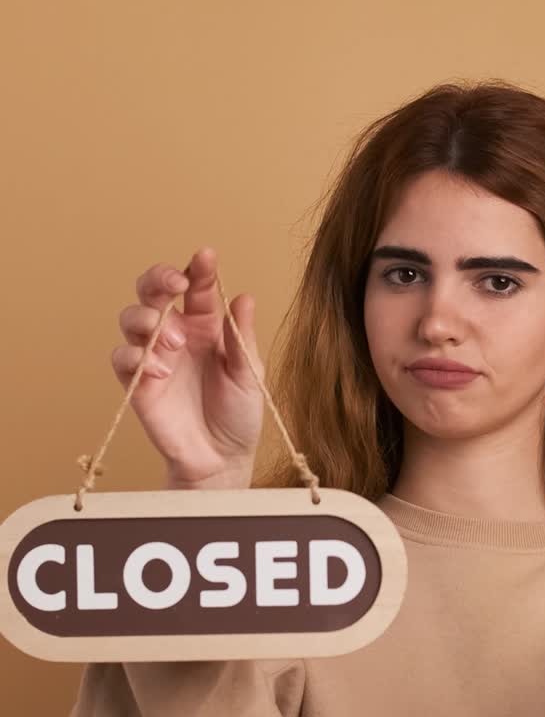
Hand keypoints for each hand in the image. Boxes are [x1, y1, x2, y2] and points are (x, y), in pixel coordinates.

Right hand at [112, 247, 265, 485]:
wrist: (222, 459)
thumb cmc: (238, 415)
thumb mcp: (249, 374)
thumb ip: (241, 337)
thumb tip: (244, 297)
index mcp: (206, 325)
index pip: (196, 287)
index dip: (198, 269)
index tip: (205, 257)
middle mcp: (176, 334)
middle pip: (153, 291)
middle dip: (159, 278)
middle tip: (175, 284)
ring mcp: (154, 357)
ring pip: (132, 317)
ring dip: (149, 320)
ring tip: (174, 343)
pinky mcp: (137, 383)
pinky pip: (122, 357)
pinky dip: (136, 356)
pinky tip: (160, 371)